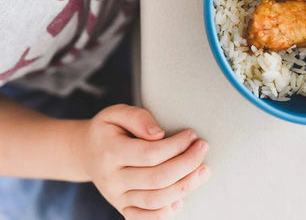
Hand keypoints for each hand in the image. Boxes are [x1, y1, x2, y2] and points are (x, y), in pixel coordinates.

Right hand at [79, 104, 210, 218]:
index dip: (176, 145)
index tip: (192, 134)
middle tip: (203, 148)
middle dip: (187, 164)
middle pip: (157, 178)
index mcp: (110, 152)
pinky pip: (144, 218)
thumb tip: (159, 134)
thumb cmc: (107, 129)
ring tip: (203, 170)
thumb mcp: (115, 113)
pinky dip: (165, 213)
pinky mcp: (122, 207)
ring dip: (185, 186)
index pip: (151, 153)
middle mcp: (112, 179)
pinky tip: (181, 199)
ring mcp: (117, 197)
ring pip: (156, 200)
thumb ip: (137, 117)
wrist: (86, 152)